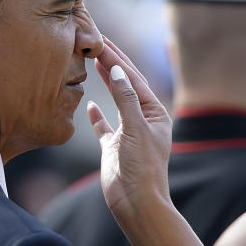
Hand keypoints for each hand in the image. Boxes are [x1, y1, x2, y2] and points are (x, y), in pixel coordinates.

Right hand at [89, 37, 173, 223]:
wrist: (137, 204)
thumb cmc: (142, 167)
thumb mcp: (135, 128)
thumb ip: (125, 98)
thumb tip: (115, 68)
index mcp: (155, 114)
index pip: (134, 79)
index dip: (117, 58)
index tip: (102, 41)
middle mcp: (143, 120)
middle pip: (125, 85)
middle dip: (112, 63)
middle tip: (96, 41)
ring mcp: (128, 134)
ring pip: (115, 101)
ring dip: (104, 81)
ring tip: (92, 61)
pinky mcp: (114, 148)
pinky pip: (104, 127)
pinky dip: (97, 115)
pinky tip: (89, 103)